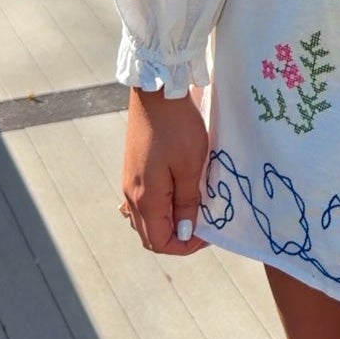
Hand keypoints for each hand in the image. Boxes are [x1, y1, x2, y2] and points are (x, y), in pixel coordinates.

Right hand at [119, 87, 208, 254]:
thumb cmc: (177, 127)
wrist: (156, 92)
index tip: (209, 232)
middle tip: (204, 224)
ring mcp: (129, 182)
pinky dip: (161, 207)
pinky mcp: (133, 169)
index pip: (160, 242)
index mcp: (145, 198)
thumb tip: (184, 231)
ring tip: (194, 209)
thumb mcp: (191, 166)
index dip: (185, 246)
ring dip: (169, 222)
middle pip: (150, 235)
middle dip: (178, 237)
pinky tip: (178, 195)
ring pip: (146, 219)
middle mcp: (132, 195)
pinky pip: (144, 201)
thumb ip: (187, 202)